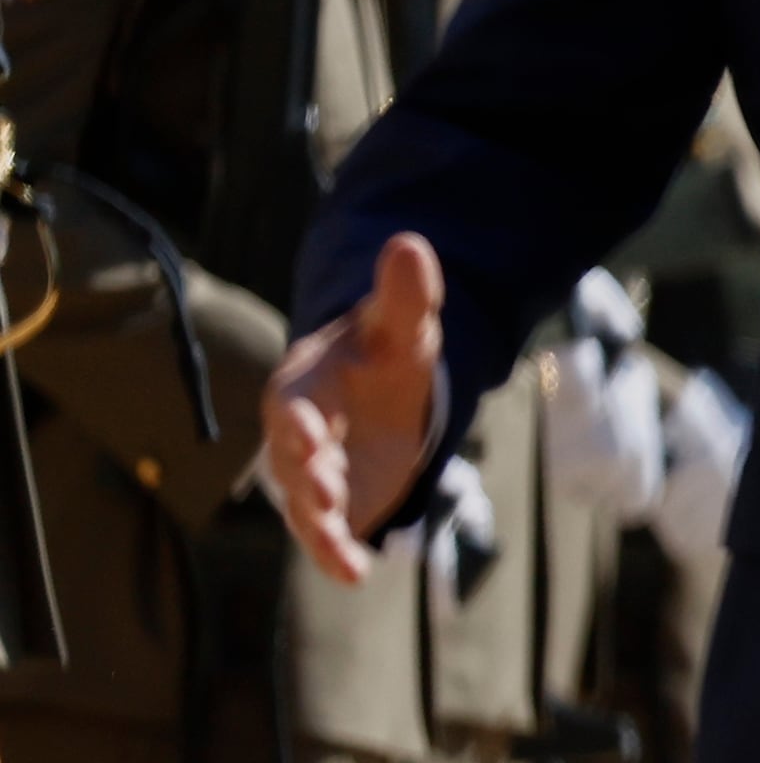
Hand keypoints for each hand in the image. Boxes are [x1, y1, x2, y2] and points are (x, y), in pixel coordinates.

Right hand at [264, 233, 444, 582]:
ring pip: (304, 506)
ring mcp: (311, 476)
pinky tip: (358, 574)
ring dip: (318, 525)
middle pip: (292, 462)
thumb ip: (406, 294)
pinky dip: (337, 556)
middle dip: (307, 478)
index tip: (310, 436)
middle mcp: (297, 436)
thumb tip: (408, 243)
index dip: (298, 422)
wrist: (384, 391)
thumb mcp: (404, 324)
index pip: (291, 405)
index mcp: (305, 385)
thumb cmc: (384, 352)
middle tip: (327, 494)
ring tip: (339, 544)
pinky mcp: (333, 508)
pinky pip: (328, 536)